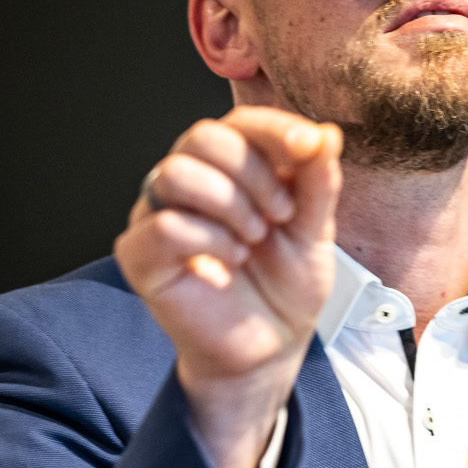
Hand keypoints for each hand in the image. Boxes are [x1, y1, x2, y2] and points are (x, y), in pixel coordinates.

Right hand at [114, 109, 341, 467]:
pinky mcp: (140, 254)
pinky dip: (211, 241)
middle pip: (203, 137)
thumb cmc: (285, 284)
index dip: (275, 129)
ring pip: (176, 173)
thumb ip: (318, 182)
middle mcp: (190, 181)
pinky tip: (230, 261)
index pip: (241, 122)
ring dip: (229, 206)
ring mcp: (159, 214)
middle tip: (281, 215)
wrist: (271, 345)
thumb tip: (326, 133)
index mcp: (231, 166)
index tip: (310, 149)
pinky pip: (165, 224)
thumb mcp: (315, 231)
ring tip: (253, 240)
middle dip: (254, 174)